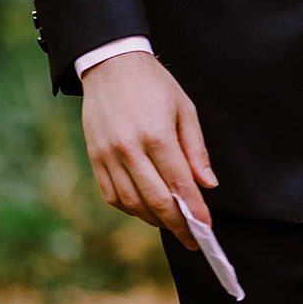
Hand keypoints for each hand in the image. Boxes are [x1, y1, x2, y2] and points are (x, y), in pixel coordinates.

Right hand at [81, 50, 218, 249]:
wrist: (111, 65)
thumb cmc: (155, 85)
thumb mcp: (185, 109)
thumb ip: (196, 150)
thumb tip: (207, 185)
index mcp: (156, 134)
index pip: (179, 183)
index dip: (193, 209)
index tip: (205, 228)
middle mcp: (129, 149)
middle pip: (155, 199)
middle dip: (176, 224)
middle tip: (192, 238)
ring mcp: (108, 156)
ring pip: (132, 203)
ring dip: (153, 219)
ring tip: (172, 222)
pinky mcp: (95, 158)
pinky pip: (112, 195)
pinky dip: (130, 208)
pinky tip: (145, 209)